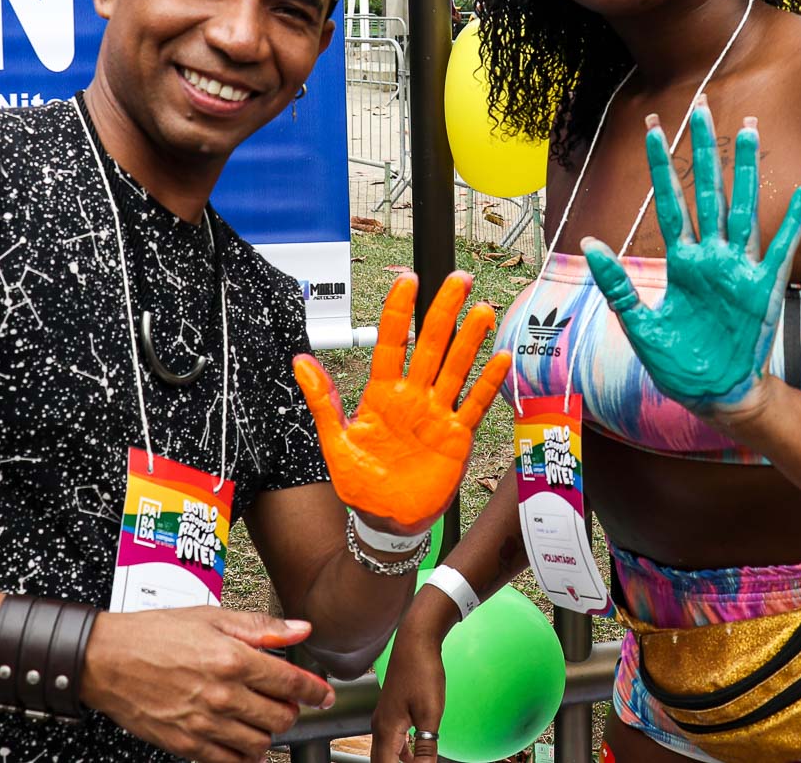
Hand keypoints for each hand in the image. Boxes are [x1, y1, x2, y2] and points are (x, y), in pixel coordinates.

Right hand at [80, 607, 333, 762]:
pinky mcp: (186, 744)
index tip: (322, 694)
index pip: (290, 683)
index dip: (313, 691)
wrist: (105, 659)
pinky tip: (242, 743)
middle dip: (290, 711)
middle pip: (279, 718)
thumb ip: (262, 627)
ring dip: (268, 734)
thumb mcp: (211, 617)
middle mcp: (222, 695)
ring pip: (259, 744)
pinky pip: (228, 762)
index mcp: (233, 659)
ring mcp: (204, 723)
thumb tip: (301, 629)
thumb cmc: (153, 634)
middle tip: (284, 702)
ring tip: (261, 720)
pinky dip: (243, 757)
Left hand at [294, 271, 511, 530]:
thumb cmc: (361, 483)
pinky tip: (500, 359)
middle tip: (458, 279)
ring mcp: (437, 414)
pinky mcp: (456, 437)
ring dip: (469, 340)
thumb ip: (323, 400)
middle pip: (431, 345)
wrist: (386, 520)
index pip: (391, 342)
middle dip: (443, 311)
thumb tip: (300, 362)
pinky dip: (487, 384)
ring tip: (481, 310)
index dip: (399, 311)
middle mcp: (413, 397)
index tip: (407, 280)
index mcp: (382, 394)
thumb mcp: (335, 441)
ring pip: (456, 369)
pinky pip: (474, 406)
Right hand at [370, 589, 454, 762]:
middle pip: (383, 762)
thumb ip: (427, 746)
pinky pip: (393, 740)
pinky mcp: (391, 711)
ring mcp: (384, 717)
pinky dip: (402, 752)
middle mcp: (380, 726)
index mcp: (386, 729)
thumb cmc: (422, 672)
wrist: (416, 641)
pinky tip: (416, 753)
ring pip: (387, 752)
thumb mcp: (430, 714)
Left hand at [580, 103, 800, 417]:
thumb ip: (616, 283)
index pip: (669, 202)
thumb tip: (589, 241)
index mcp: (682, 262)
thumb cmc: (679, 364)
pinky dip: (797, 216)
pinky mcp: (766, 288)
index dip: (662, 166)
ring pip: (744, 206)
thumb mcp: (639, 325)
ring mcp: (740, 269)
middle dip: (704, 149)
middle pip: (708, 191)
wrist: (716, 395)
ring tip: (749, 129)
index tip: (653, 127)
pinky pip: (783, 245)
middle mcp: (711, 257)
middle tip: (702, 105)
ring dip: (746, 169)